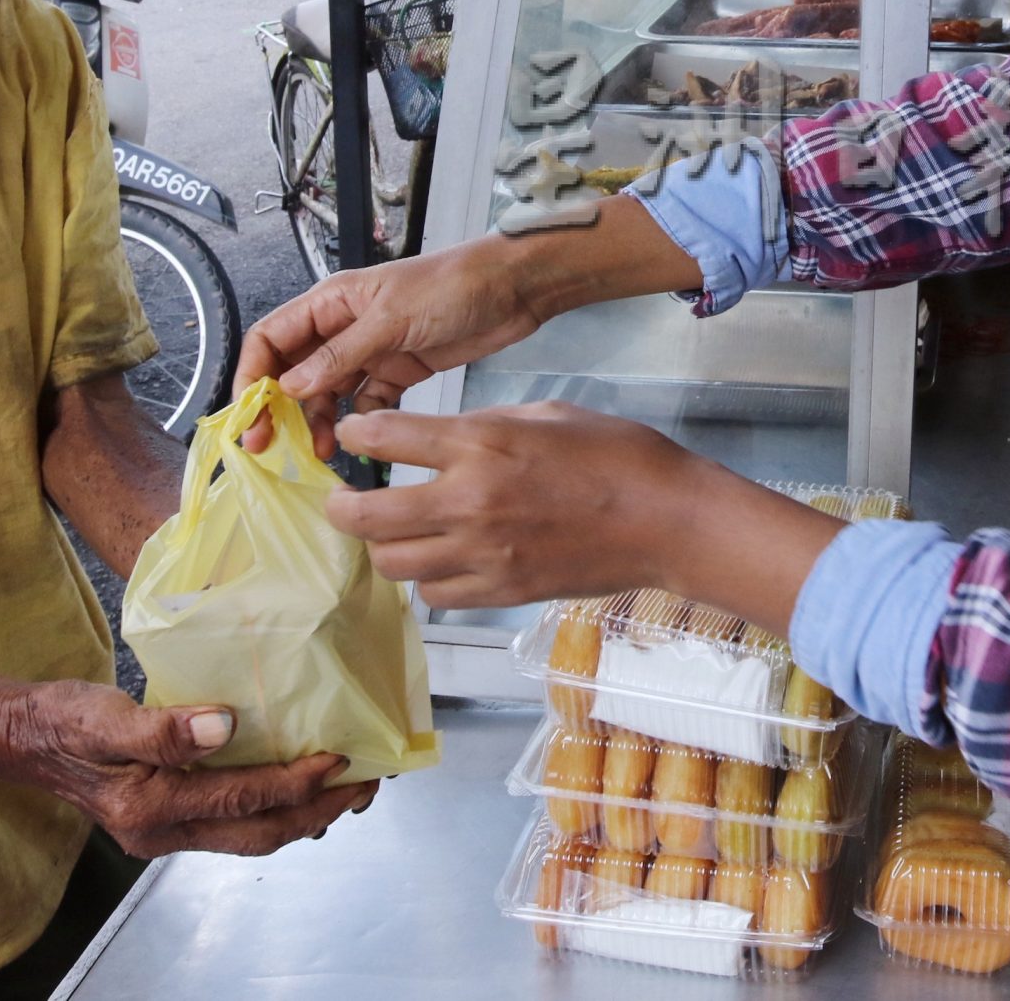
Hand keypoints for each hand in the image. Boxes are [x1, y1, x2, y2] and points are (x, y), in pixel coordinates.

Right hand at [0, 680, 372, 859]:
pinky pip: (233, 821)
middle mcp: (161, 832)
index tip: (340, 760)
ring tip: (347, 788)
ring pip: (250, 833)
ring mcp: (165, 832)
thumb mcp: (104, 717)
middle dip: (320, 812)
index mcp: (151, 807)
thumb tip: (223, 726)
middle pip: (260, 833)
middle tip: (368, 785)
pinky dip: (272, 805)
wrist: (22, 737)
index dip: (298, 782)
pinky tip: (295, 784)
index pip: (244, 799)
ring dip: (303, 814)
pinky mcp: (167, 818)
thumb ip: (162, 728)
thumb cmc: (60, 721)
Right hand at [235, 237, 546, 456]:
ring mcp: (371, 352)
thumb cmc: (452, 287)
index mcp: (332, 303)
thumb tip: (289, 386)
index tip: (249, 415)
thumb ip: (341, 354)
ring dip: (316, 421)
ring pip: (326, 392)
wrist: (513, 290)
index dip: (253, 375)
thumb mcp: (391, 319)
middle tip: (268, 446)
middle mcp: (344, 328)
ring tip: (316, 453)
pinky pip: (364, 403)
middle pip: (293, 370)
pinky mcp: (398, 372)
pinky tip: (354, 445)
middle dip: (277, 406)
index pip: (272, 338)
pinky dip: (355, 424)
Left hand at [322, 402, 845, 635]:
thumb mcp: (547, 413)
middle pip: (367, 516)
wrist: (666, 520)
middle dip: (342, 507)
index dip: (355, 435)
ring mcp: (482, 554)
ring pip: (392, 564)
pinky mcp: (500, 592)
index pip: (384, 438)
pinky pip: (435, 594)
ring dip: (385, 547)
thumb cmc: (617, 454)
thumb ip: (487, 426)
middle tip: (344, 500)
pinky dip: (428, 578)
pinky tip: (442, 561)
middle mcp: (469, 502)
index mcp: (481, 443)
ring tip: (395, 534)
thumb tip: (447, 442)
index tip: (350, 437)